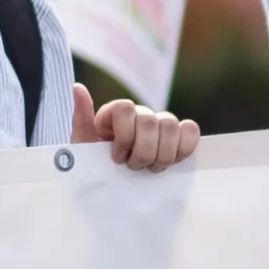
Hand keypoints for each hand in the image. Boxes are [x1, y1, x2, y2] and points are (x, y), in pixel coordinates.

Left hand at [71, 83, 198, 171]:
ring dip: (163, 153)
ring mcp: (160, 123)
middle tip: (134, 167)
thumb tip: (78, 87)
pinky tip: (172, 161)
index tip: (116, 157)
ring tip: (151, 168)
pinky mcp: (178, 136)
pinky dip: (184, 147)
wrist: (114, 182)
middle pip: (151, 121)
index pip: (125, 108)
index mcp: (115, 112)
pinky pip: (191, 130)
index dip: (124, 136)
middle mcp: (139, 113)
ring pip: (173, 125)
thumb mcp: (81, 145)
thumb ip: (81, 117)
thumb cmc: (96, 163)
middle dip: (143, 151)